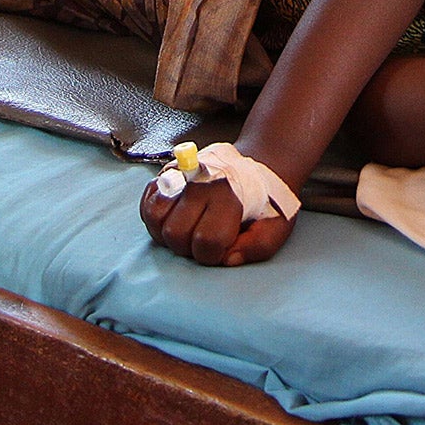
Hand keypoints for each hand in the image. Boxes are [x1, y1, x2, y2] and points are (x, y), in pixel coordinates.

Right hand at [140, 177, 293, 266]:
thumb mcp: (277, 227)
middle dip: (188, 248)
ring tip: (188, 231)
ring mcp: (182, 175)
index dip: (212, 255)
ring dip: (167, 233)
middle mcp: (201, 183)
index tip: (223, 247)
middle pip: (175, 234)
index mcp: (229, 197)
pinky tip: (174, 219)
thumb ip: (257, 247)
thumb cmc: (266, 203)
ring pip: (154, 217)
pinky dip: (154, 217)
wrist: (261, 166)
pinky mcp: (169, 173)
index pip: (206, 242)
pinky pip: (147, 202)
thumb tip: (227, 258)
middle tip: (204, 239)